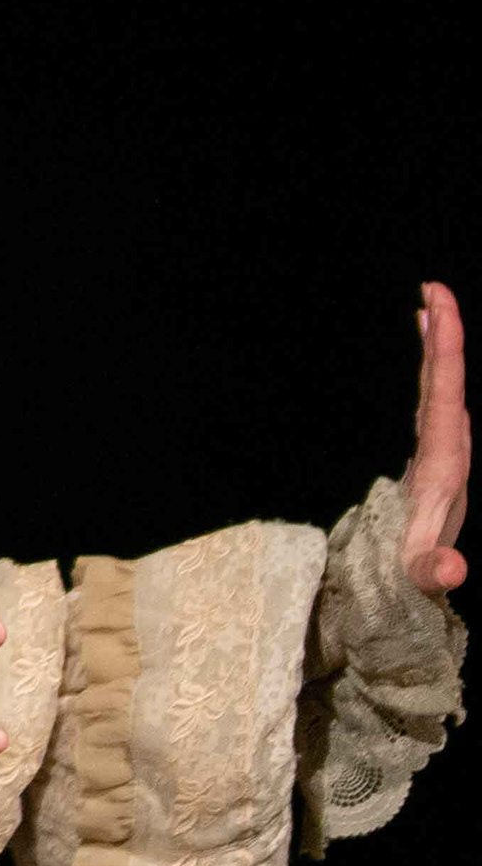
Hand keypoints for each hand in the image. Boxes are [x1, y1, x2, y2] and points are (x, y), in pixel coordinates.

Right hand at [400, 279, 467, 594]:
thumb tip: (451, 571)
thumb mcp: (420, 573)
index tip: (438, 310)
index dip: (444, 352)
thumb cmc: (413, 570)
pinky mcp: (430, 448)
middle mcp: (450, 448)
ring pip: (442, 384)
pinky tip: (422, 346)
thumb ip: (432, 572)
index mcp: (447, 463)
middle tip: (435, 287)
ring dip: (438, 344)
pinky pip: (431, 394)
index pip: (446, 396)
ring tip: (429, 303)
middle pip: (449, 380)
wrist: (417, 578)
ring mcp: (442, 447)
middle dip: (445, 334)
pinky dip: (428, 365)